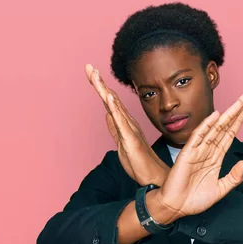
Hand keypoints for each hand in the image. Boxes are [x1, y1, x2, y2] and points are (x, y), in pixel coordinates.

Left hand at [84, 64, 169, 185]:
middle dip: (98, 82)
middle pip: (110, 99)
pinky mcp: (130, 138)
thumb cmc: (140, 162)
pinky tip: (108, 96)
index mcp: (124, 123)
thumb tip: (106, 114)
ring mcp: (129, 129)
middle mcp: (127, 122)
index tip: (91, 73)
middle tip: (88, 66)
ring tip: (95, 75)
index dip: (100, 87)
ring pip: (114, 106)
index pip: (110, 102)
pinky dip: (114, 107)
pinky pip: (121, 121)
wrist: (154, 176)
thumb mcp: (121, 143)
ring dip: (104, 89)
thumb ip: (114, 128)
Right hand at [154, 95, 242, 222]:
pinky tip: (215, 116)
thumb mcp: (221, 190)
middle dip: (234, 114)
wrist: (176, 208)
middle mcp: (207, 152)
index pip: (228, 136)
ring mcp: (197, 151)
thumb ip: (233, 178)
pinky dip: (206, 126)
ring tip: (237, 103)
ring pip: (214, 129)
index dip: (237, 123)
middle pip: (223, 129)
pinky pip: (198, 137)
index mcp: (215, 159)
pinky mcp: (187, 154)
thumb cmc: (195, 200)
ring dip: (226, 116)